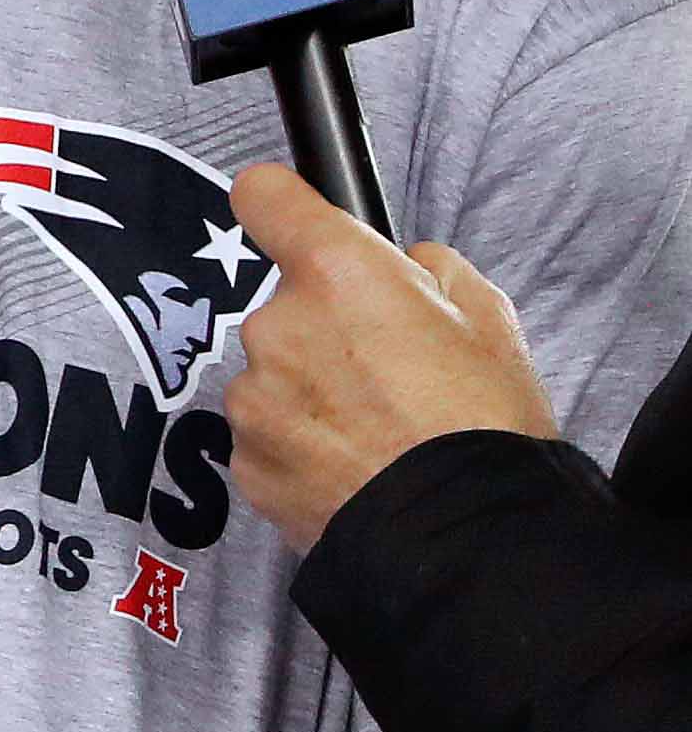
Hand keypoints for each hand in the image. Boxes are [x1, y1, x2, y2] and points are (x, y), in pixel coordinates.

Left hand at [227, 163, 556, 548]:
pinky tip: (352, 463)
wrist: (458, 533)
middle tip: (390, 370)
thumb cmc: (482, 423)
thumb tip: (403, 265)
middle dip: (326, 328)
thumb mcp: (487, 317)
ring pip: (275, 374)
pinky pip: (267, 433)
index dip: (280, 204)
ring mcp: (253, 396)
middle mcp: (276, 325)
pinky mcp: (243, 458)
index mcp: (336, 273)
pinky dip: (299, 443)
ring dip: (310, 390)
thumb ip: (429, 270)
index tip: (288, 215)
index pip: (266, 198)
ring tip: (377, 429)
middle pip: (286, 306)